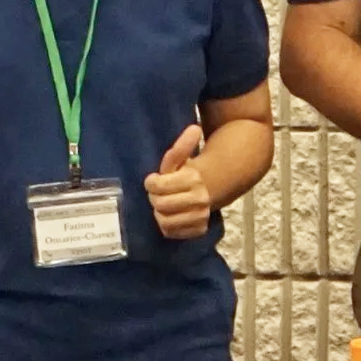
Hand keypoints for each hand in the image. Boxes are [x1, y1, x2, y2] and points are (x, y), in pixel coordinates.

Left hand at [145, 122, 212, 241]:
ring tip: (164, 206)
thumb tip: (195, 127)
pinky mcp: (199, 230)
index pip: (158, 186)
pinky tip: (171, 216)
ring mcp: (200, 216)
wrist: (209, 189)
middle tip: (158, 194)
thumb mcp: (180, 159)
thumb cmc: (186, 173)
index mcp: (193, 179)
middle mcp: (199, 199)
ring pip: (164, 221)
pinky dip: (167, 226)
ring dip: (160, 213)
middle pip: (160, 204)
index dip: (151, 183)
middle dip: (155, 198)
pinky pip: (171, 233)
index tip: (154, 180)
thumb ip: (182, 146)